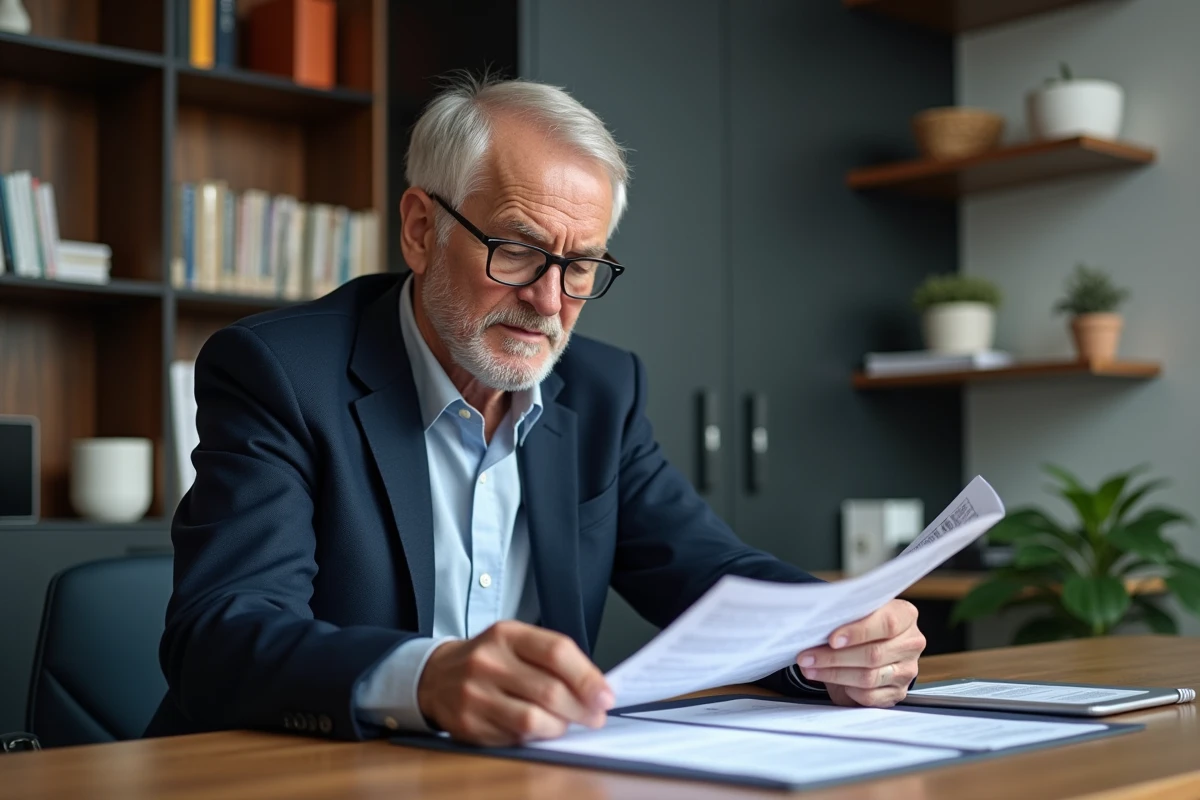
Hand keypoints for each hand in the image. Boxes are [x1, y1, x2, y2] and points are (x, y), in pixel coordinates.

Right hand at [417, 620, 613, 745]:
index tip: (606, 695)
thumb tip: (596, 688)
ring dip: (559, 727)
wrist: (435, 675)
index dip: (587, 677)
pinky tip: (538, 730)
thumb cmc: (488, 658)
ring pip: (533, 720)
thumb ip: (553, 657)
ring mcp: (475, 694)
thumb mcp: (516, 641)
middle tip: (595, 716)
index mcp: (506, 634)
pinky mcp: (468, 724)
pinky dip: (534, 739)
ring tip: (565, 724)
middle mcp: (488, 661)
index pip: (556, 651)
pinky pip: (513, 738)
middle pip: (549, 690)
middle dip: (581, 709)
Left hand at [796, 599, 924, 707]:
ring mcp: (907, 670)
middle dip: (834, 657)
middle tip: (807, 657)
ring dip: (833, 674)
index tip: (832, 639)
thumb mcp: (858, 612)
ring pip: (868, 677)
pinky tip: (829, 680)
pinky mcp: (897, 692)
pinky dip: (846, 689)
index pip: (886, 624)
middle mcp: (911, 643)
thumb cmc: (862, 624)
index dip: (858, 632)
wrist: (873, 643)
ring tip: (810, 668)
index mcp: (905, 616)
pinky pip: (870, 696)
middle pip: (873, 654)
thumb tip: (818, 623)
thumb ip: (847, 615)